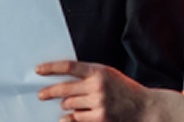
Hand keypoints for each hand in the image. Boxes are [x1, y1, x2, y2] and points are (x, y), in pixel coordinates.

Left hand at [35, 61, 154, 121]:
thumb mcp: (108, 74)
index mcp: (98, 71)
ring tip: (66, 104)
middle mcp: (97, 86)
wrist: (145, 108)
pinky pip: (77, 118)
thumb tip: (63, 80)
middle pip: (64, 88)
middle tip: (40, 94)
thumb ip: (88, 75)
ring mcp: (98, 103)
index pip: (68, 66)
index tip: (38, 70)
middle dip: (49, 92)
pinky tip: (69, 116)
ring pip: (69, 104)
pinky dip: (72, 117)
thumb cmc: (124, 90)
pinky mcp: (100, 118)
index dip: (50, 68)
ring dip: (65, 105)